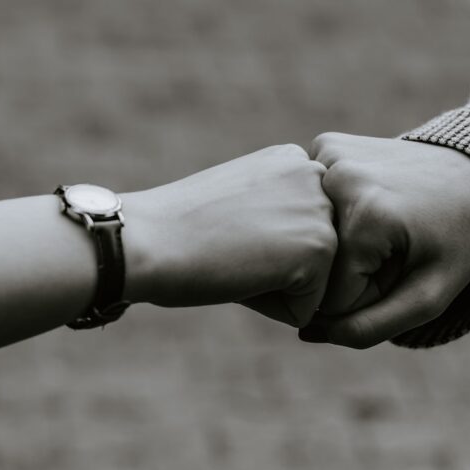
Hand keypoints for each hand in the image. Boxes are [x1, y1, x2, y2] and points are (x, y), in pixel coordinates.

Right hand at [121, 144, 335, 326]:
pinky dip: (270, 307)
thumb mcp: (239, 201)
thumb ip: (277, 212)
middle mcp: (316, 176)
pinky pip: (307, 308)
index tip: (226, 230)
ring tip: (234, 257)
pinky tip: (239, 275)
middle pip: (314, 259)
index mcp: (295, 161)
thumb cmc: (178, 229)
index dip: (261, 247)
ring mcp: (322, 210)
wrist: (147, 240)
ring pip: (314, 284)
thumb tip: (299, 251)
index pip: (303, 233)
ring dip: (272, 287)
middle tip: (228, 245)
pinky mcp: (320, 248)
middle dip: (274, 269)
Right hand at [300, 133, 469, 347]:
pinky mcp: (323, 144)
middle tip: (394, 249)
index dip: (367, 297)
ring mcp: (327, 154)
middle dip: (351, 270)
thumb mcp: (429, 298)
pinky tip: (365, 203)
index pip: (332, 295)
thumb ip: (371, 329)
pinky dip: (333, 212)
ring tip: (381, 227)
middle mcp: (337, 177)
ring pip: (309, 234)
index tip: (400, 272)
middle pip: (317, 262)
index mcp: (366, 215)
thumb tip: (305, 333)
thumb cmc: (458, 240)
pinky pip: (310, 202)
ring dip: (339, 243)